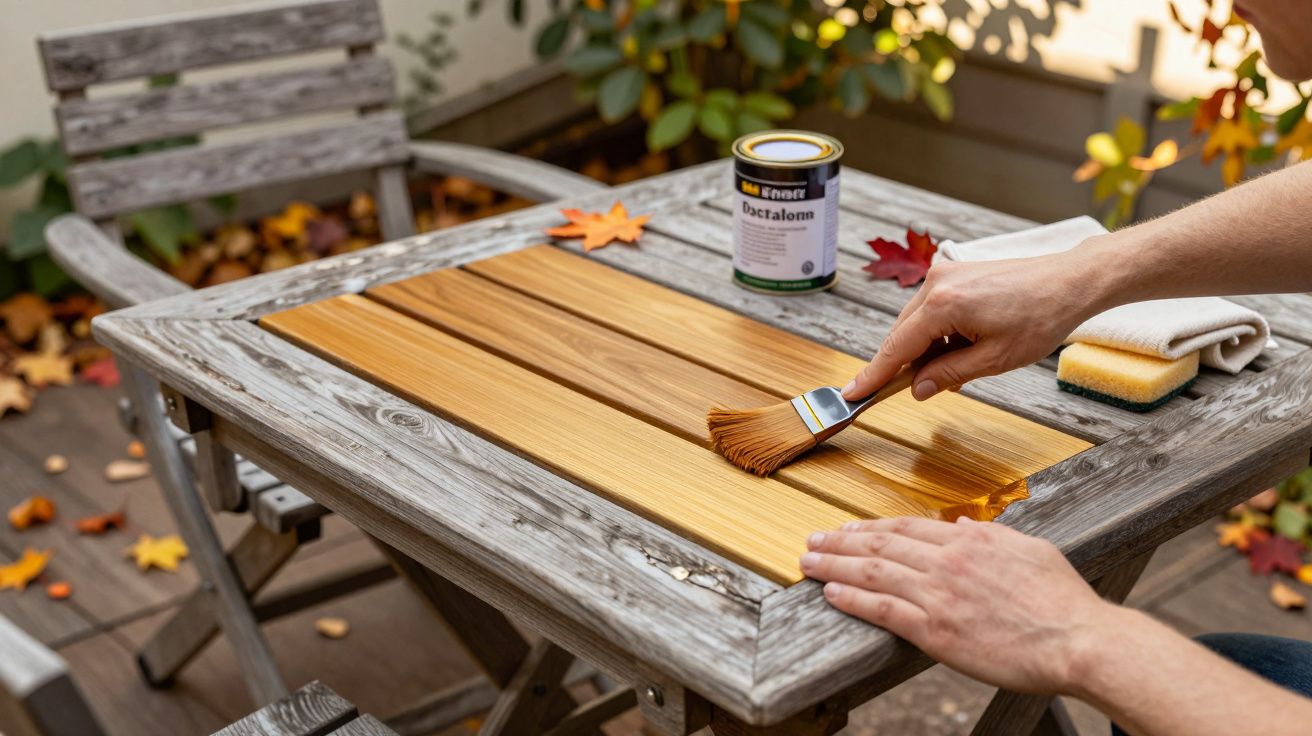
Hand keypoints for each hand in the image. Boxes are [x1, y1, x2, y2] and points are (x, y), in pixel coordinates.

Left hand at [799, 517, 1116, 694]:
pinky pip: (882, 609)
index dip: (872, 528)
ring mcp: (938, 595)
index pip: (907, 528)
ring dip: (834, 565)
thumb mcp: (1029, 550)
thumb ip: (990, 536)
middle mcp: (948, 562)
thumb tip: (960, 526)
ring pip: (873, 572)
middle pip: (881, 544)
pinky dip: (852, 598)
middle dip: (840, 541)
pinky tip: (831, 593)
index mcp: (969, 541)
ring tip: (808, 562)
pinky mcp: (935, 630)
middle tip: (813, 539)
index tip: (849, 529)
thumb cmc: (1062, 600)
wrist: (1078, 639)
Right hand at [842, 249, 1102, 401]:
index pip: (896, 348)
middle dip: (906, 365)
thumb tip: (918, 388)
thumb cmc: (1040, 317)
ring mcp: (944, 273)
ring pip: (916, 322)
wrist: (1068, 281)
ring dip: (927, 348)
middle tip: (915, 391)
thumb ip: (949, 374)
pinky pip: (931, 309)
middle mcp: (935, 283)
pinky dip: (938, 332)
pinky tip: (963, 346)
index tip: (853, 393)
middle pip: (902, 334)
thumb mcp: (995, 359)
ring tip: (962, 365)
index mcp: (943, 304)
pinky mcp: (954, 272)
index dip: (874, 375)